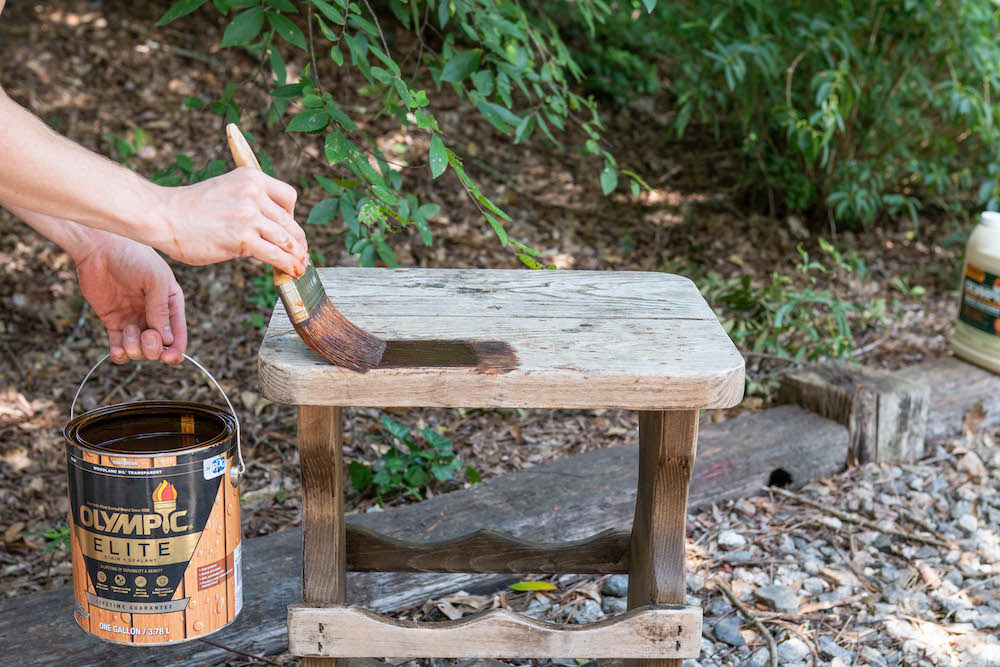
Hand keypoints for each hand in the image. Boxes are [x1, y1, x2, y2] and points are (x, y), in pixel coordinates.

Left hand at [76, 236, 186, 364]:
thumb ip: (160, 309)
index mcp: (171, 305)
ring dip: (134, 348)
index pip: (178, 335)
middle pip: (159, 347)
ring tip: (127, 331)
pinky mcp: (113, 322)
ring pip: (139, 350)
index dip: (176, 351)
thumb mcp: (155, 280)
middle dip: (153, 348)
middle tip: (146, 335)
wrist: (99, 247)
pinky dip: (119, 354)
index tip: (168, 358)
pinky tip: (117, 350)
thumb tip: (167, 339)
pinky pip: (119, 347)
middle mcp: (154, 315)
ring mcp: (133, 319)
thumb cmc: (133, 257)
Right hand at [153, 168, 307, 276]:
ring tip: (300, 266)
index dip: (292, 216)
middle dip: (298, 241)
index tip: (288, 228)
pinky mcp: (242, 239)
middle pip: (289, 222)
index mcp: (251, 177)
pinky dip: (288, 265)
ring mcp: (248, 216)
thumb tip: (270, 226)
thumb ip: (248, 201)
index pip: (288, 197)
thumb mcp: (225, 189)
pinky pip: (275, 255)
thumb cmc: (190, 207)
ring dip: (297, 256)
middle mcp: (253, 194)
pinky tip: (291, 271)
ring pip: (286, 240)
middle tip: (301, 253)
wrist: (164, 215)